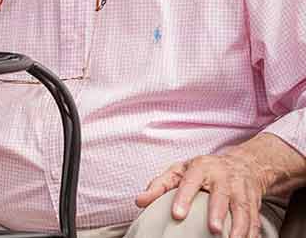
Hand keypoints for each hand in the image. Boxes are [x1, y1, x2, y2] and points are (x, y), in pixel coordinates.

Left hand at [136, 152, 267, 237]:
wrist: (243, 164)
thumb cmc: (204, 170)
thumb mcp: (180, 171)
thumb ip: (159, 185)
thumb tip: (140, 201)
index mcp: (202, 168)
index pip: (190, 182)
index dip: (183, 198)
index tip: (177, 215)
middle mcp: (224, 178)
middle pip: (221, 196)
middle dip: (218, 213)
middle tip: (213, 230)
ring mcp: (241, 190)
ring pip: (243, 209)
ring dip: (239, 227)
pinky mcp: (254, 202)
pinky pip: (255, 219)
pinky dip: (253, 233)